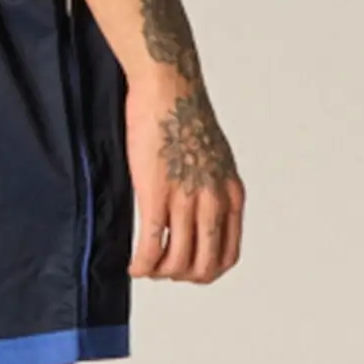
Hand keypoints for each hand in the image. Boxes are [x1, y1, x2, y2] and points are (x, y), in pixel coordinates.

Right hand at [125, 72, 244, 281]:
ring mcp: (186, 199)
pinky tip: (133, 267)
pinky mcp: (156, 194)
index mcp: (231, 194)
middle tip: (163, 270)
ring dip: (160, 272)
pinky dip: (142, 265)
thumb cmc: (185, 112)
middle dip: (183, 276)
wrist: (168, 87)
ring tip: (145, 268)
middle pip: (205, 265)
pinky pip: (152, 245)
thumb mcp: (214, 156)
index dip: (206, 270)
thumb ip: (212, 186)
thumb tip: (197, 208)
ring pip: (177, 261)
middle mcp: (213, 201)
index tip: (187, 268)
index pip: (227, 254)